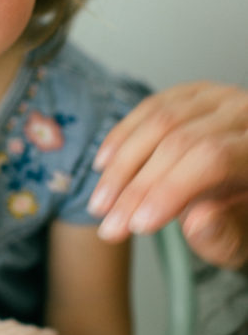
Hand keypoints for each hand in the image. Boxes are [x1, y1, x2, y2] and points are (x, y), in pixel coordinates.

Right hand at [89, 82, 247, 268]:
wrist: (246, 187)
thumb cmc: (244, 215)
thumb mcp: (242, 240)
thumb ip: (224, 236)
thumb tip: (198, 223)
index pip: (211, 158)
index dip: (169, 189)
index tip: (139, 224)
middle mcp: (243, 112)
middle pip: (179, 139)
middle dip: (136, 187)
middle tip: (111, 225)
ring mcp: (217, 97)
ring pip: (158, 121)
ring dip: (120, 166)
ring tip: (100, 203)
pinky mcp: (192, 94)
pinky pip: (148, 109)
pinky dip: (121, 138)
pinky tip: (104, 165)